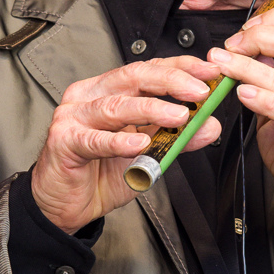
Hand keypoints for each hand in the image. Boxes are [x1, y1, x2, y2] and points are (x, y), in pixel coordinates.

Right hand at [31, 57, 221, 233]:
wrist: (67, 206)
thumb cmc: (101, 173)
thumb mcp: (149, 154)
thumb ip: (177, 138)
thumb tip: (209, 125)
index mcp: (110, 90)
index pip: (149, 69)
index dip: (181, 67)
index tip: (210, 71)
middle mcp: (90, 95)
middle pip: (134, 77)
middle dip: (171, 81)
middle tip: (200, 92)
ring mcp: (73, 116)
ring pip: (116, 106)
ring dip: (151, 109)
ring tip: (179, 116)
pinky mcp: (64, 141)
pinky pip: (95, 140)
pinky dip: (119, 142)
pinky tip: (139, 144)